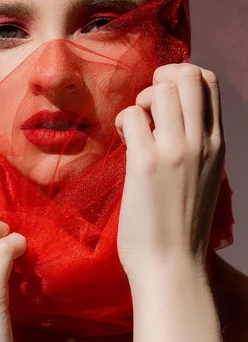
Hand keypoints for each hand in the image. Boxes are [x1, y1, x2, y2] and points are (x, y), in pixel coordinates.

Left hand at [115, 63, 224, 281]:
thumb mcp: (203, 177)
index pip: (209, 83)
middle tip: (148, 102)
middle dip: (163, 76)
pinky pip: (132, 115)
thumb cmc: (180, 225)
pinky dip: (124, 120)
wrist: (171, 266)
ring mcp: (176, 151)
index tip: (164, 96)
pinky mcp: (146, 162)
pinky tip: (124, 140)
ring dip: (141, 99)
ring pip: (160, 90)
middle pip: (189, 75)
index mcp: (217, 145)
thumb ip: (194, 145)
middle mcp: (202, 142)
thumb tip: (168, 116)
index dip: (182, 77)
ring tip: (137, 125)